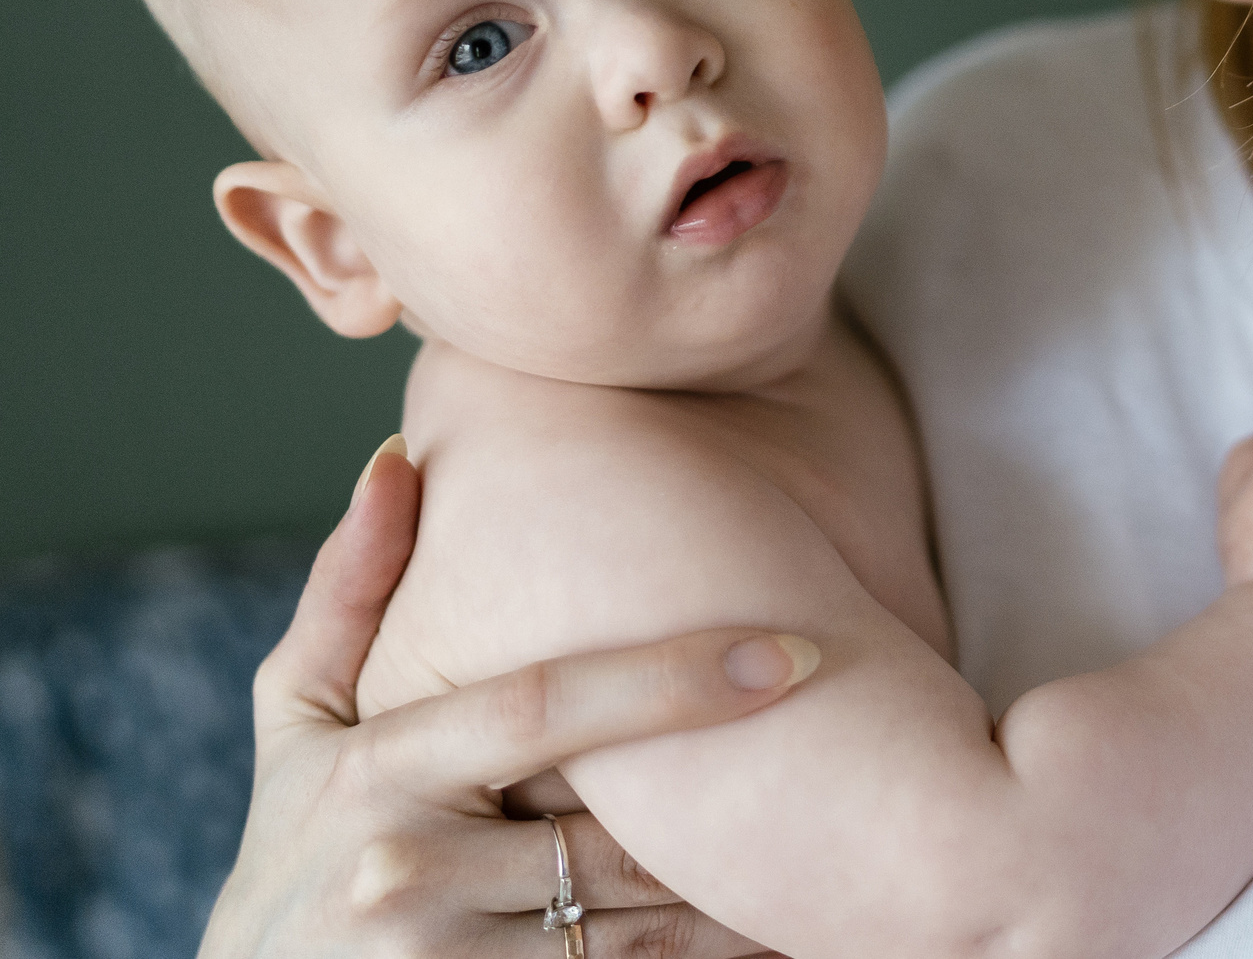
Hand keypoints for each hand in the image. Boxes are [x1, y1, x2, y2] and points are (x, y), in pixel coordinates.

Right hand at [199, 437, 815, 958]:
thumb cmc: (287, 850)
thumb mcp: (294, 725)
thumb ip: (348, 594)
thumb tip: (400, 454)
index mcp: (379, 771)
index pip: (549, 706)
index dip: (680, 676)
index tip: (797, 651)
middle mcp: (403, 872)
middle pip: (617, 834)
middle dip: (733, 808)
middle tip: (852, 756)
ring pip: (639, 933)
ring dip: (741, 900)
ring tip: (835, 855)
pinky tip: (776, 935)